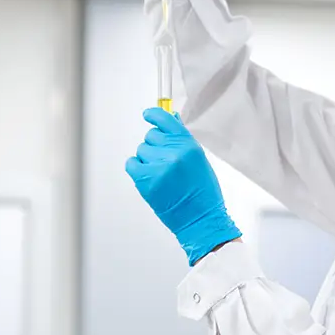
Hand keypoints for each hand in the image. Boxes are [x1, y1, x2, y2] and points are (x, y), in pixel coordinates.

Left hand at [125, 108, 239, 265]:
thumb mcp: (199, 160)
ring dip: (147, 159)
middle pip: (151, 136)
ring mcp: (158, 167)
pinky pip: (131, 163)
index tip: (147, 114)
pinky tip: (148, 177)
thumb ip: (183, 140)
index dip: (153, 115)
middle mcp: (174, 153)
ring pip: (141, 150)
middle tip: (165, 162)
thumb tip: (171, 119)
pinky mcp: (145, 181)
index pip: (165, 120)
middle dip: (156, 146)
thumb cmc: (203, 193)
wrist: (200, 219)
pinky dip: (137, 168)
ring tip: (161, 174)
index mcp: (189, 146)